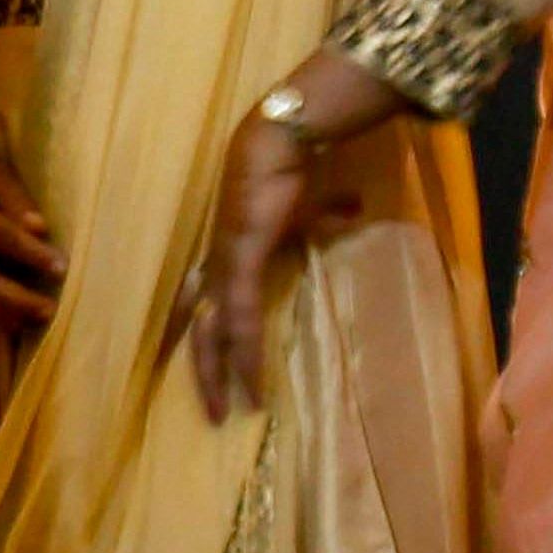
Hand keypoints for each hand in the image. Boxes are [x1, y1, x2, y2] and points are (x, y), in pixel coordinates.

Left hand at [195, 114, 319, 418]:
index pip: (206, 306)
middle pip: (199, 329)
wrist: (281, 140)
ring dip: (219, 375)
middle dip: (203, 372)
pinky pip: (239, 320)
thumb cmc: (292, 169)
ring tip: (225, 413)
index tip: (211, 372)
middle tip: (212, 412)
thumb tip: (353, 207)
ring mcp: (224, 265)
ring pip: (212, 334)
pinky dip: (244, 354)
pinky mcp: (239, 263)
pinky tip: (249, 383)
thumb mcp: (311, 205)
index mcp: (228, 254)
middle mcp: (217, 265)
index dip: (207, 338)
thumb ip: (328, 212)